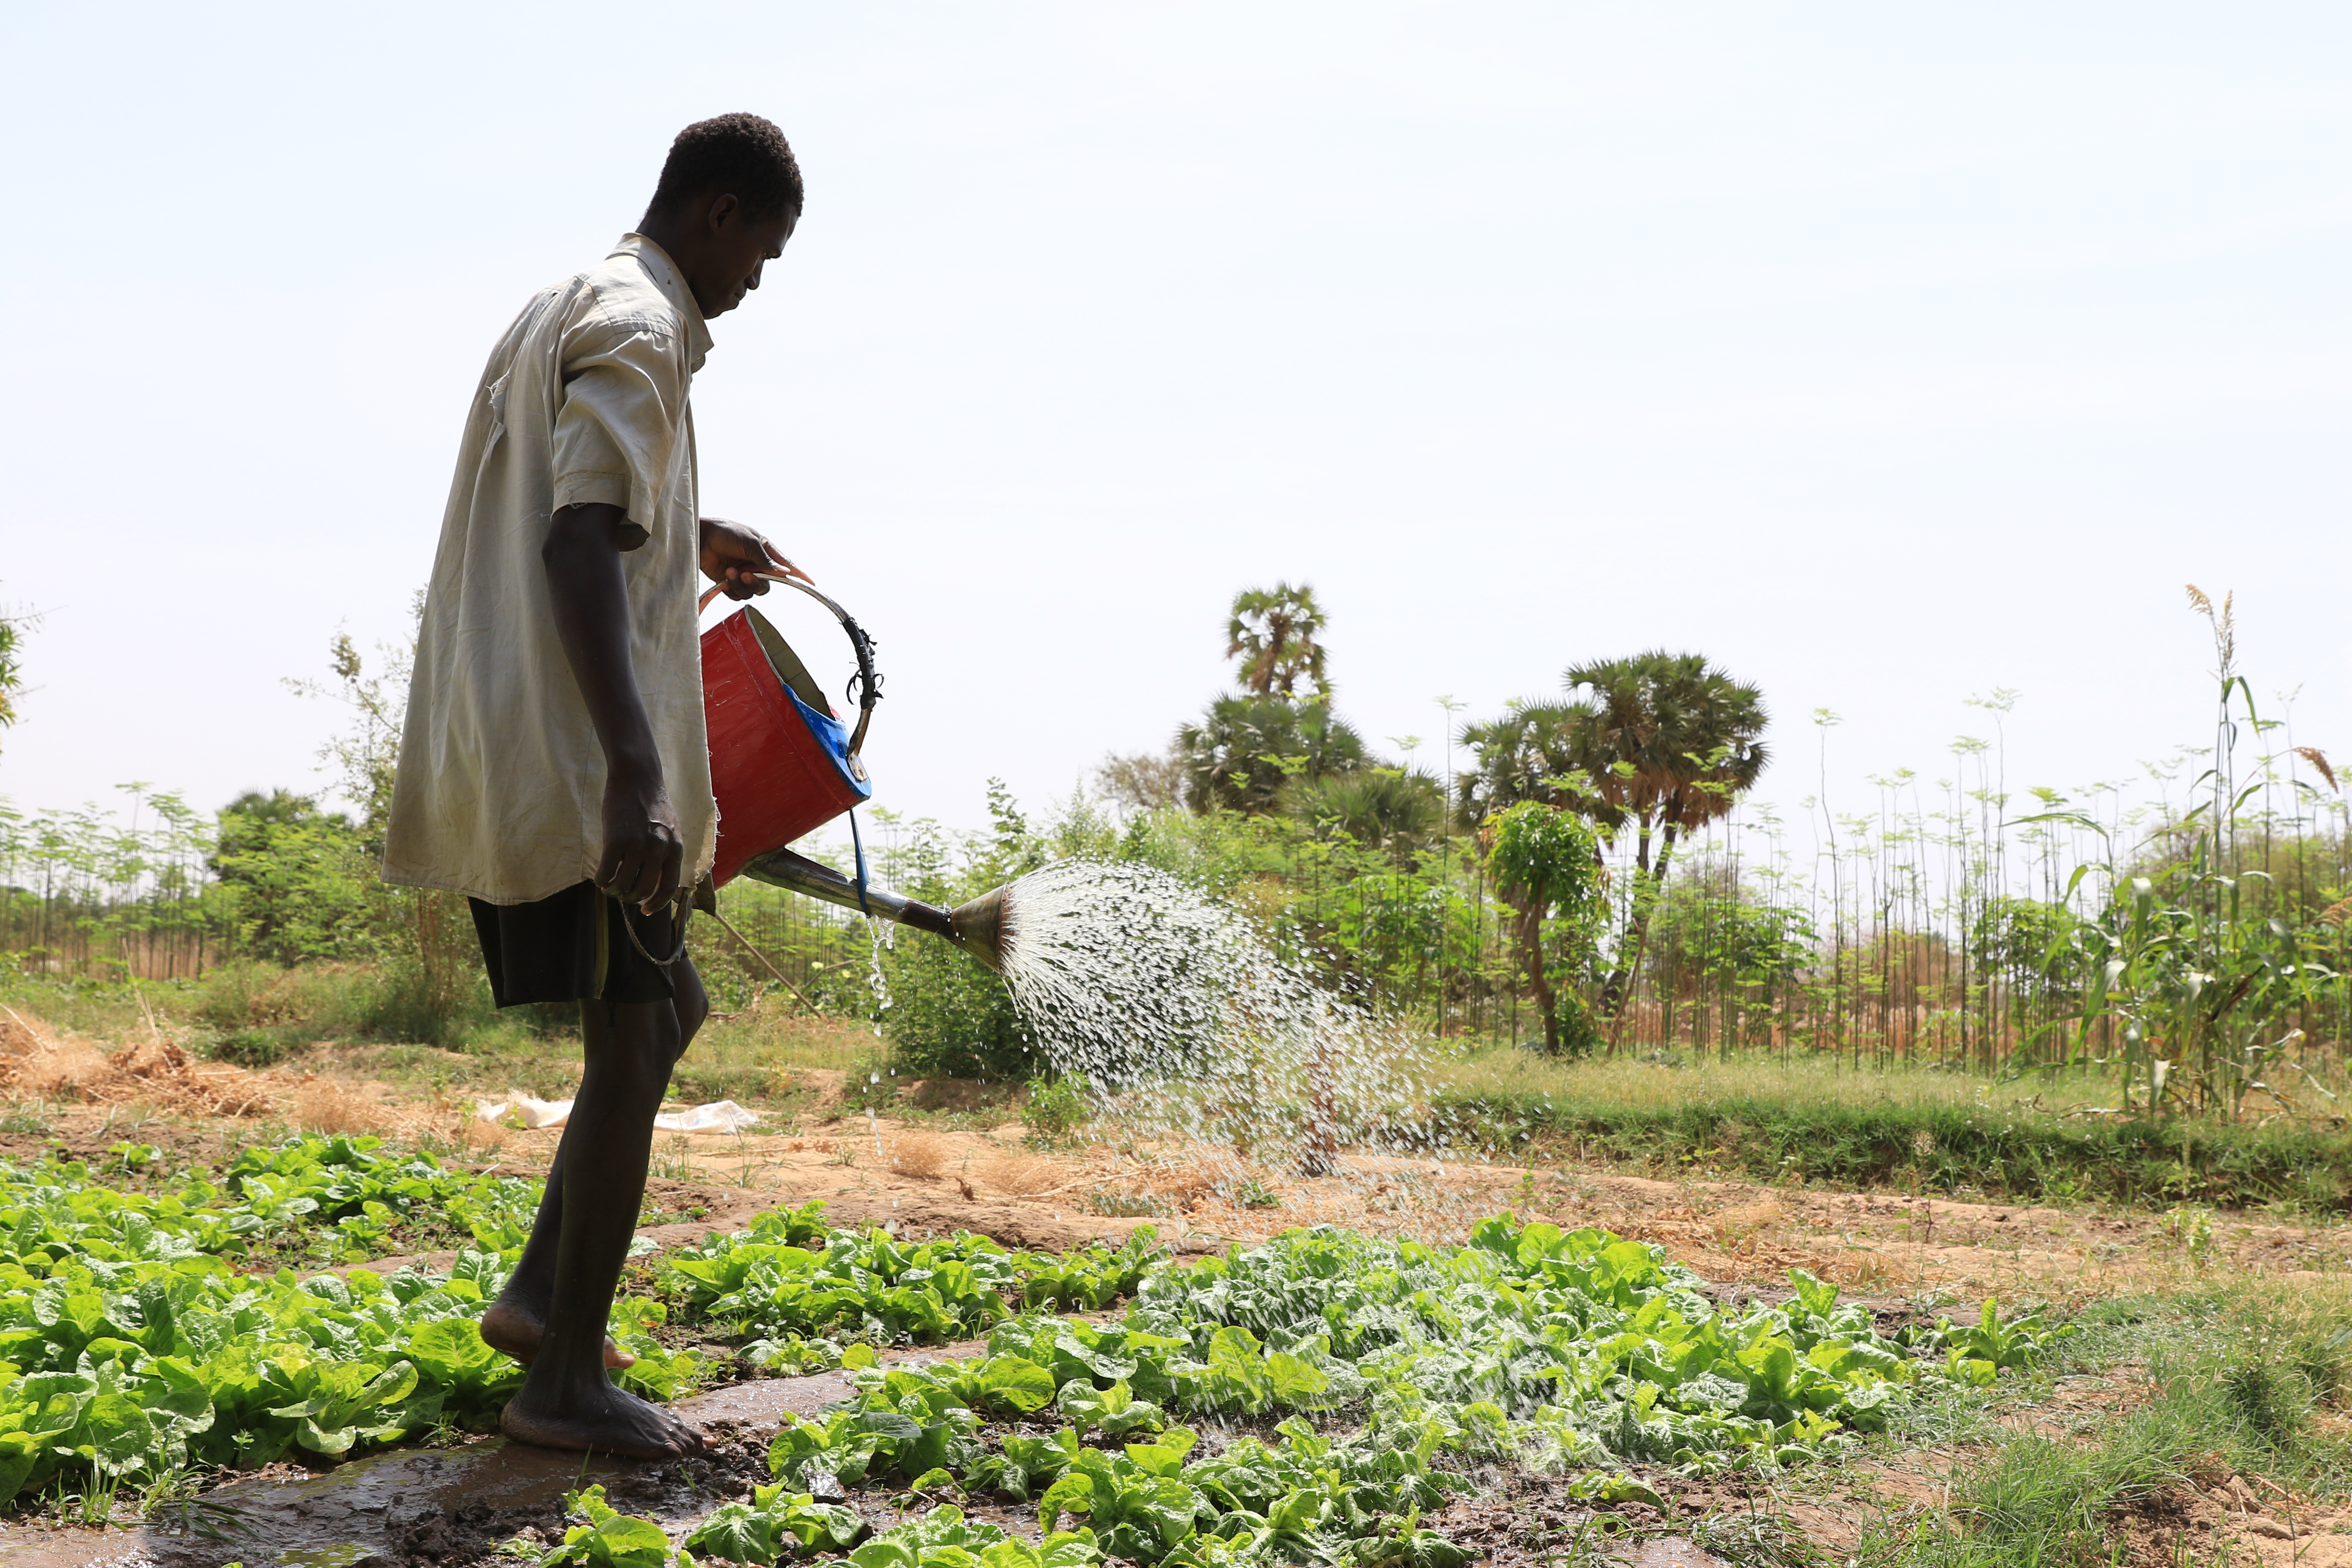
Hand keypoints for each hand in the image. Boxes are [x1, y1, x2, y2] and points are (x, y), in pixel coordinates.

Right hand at [597, 761, 683, 911]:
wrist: (637, 778)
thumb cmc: (652, 804)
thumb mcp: (670, 830)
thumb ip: (666, 853)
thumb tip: (656, 882)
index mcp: (675, 848)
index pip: (669, 888)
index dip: (656, 904)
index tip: (645, 910)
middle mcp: (659, 849)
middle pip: (644, 889)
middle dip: (630, 898)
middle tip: (621, 895)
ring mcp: (638, 845)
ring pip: (623, 884)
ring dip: (614, 891)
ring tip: (609, 888)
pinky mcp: (616, 839)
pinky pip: (607, 871)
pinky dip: (602, 880)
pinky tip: (600, 879)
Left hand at [700, 517, 810, 599]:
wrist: (700, 539)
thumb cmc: (725, 533)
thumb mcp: (748, 542)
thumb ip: (766, 559)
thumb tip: (785, 573)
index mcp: (766, 551)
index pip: (786, 566)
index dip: (799, 575)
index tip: (811, 583)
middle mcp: (757, 565)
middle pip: (767, 585)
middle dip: (756, 582)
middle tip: (744, 573)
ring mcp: (744, 575)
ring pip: (752, 592)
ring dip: (741, 584)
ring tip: (729, 571)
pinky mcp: (730, 583)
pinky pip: (738, 595)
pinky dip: (731, 590)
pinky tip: (724, 580)